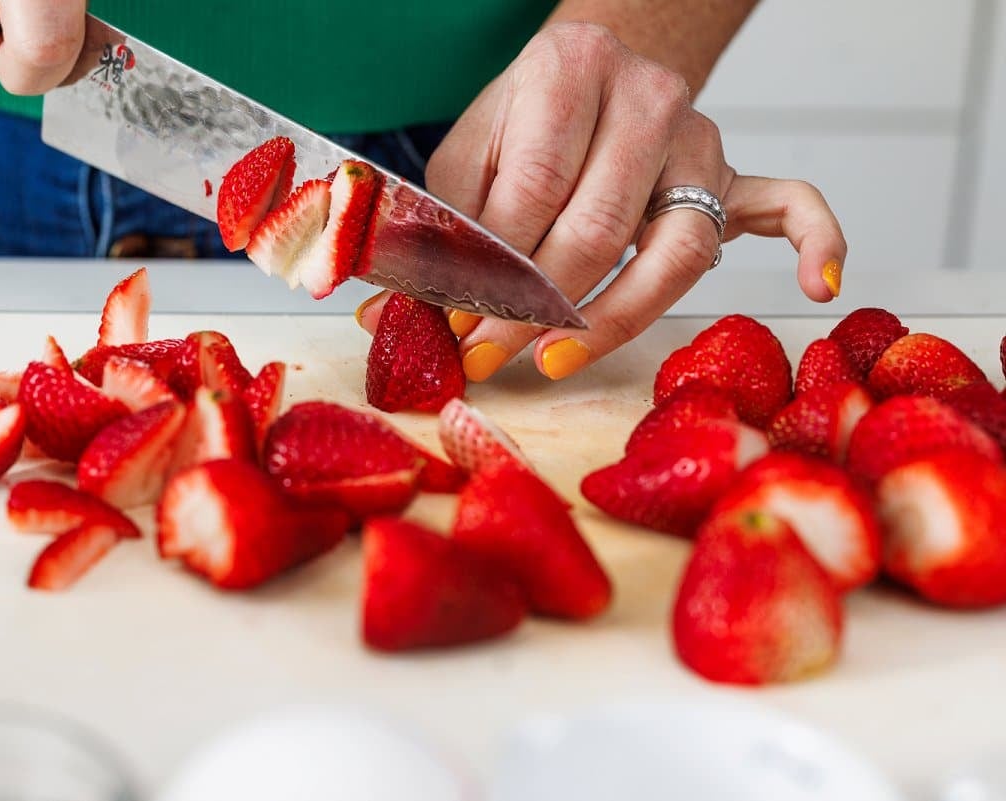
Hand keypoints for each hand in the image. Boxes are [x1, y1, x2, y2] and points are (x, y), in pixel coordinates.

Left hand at [356, 22, 845, 382]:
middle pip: (598, 227)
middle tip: (486, 353)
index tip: (451, 324)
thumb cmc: (525, 122)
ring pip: (679, 246)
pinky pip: (792, 201)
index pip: (530, 189)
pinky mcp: (733, 175)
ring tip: (559, 356)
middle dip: (533, 307)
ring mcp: (699, 141)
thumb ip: (439, 229)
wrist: (593, 68)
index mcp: (568, 72)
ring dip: (616, 315)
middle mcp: (647, 99)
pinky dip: (815, 239)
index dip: (486, 268)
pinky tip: (818, 283)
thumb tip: (386, 318)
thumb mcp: (468, 154)